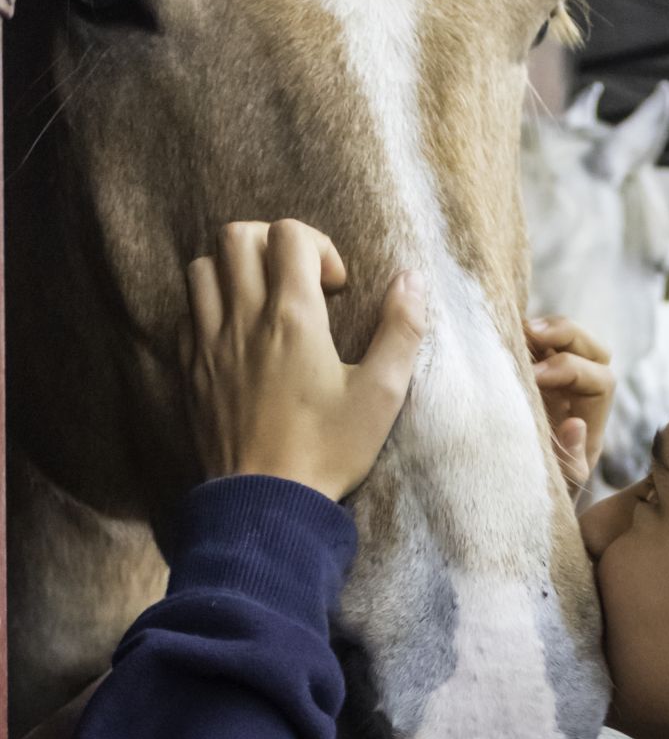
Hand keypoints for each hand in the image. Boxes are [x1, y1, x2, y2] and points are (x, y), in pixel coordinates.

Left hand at [182, 219, 425, 501]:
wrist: (266, 504)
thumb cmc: (328, 452)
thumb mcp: (381, 395)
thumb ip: (401, 330)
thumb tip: (411, 279)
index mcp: (294, 318)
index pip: (289, 234)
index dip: (318, 246)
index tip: (335, 288)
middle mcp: (244, 319)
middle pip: (237, 235)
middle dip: (271, 243)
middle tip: (296, 280)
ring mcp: (209, 343)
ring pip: (203, 267)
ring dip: (234, 271)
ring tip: (262, 302)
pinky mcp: (191, 371)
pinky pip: (186, 314)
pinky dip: (208, 309)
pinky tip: (236, 336)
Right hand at [525, 316, 613, 496]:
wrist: (521, 490)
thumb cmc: (545, 490)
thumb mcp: (560, 484)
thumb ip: (571, 461)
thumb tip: (576, 423)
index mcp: (594, 417)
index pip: (601, 380)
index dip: (571, 371)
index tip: (535, 378)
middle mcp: (581, 391)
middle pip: (593, 348)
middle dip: (565, 335)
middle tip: (531, 334)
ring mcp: (557, 378)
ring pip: (565, 337)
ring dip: (544, 327)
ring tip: (516, 328)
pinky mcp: (531, 370)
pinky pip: (535, 342)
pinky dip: (522, 332)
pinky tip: (500, 332)